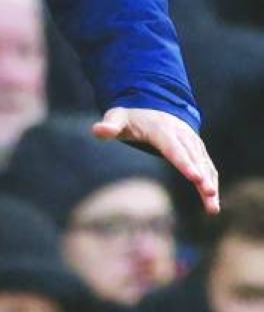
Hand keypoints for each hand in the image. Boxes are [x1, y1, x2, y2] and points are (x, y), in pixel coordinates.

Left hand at [93, 107, 219, 213]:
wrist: (151, 104)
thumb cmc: (131, 117)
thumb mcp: (117, 117)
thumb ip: (109, 126)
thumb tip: (97, 130)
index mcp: (161, 129)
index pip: (173, 148)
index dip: (184, 162)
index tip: (195, 177)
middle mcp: (181, 134)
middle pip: (193, 157)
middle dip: (202, 175)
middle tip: (210, 192)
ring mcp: (191, 141)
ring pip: (203, 163)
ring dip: (210, 183)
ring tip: (213, 208)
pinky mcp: (196, 148)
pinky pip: (206, 165)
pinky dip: (211, 180)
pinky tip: (213, 200)